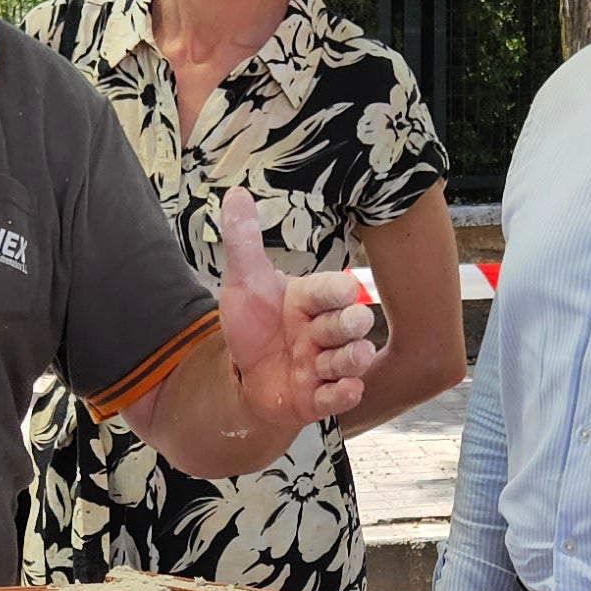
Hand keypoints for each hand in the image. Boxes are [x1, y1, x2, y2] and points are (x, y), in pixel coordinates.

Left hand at [215, 185, 379, 426]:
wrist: (246, 376)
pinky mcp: (317, 397)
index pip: (329, 290)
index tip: (345, 287)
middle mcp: (321, 332)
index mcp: (309, 300)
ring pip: (346, 361)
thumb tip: (234, 193)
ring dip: (352, 358)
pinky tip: (347, 388)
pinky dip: (343, 393)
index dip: (336, 290)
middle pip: (345, 324)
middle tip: (355, 319)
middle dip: (349, 323)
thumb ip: (243, 242)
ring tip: (356, 355)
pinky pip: (335, 397)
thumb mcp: (243, 282)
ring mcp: (322, 365)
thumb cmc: (254, 325)